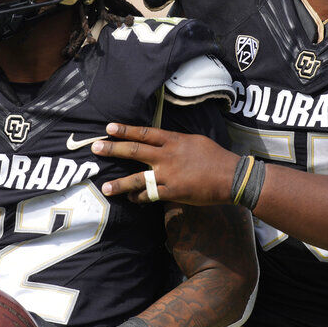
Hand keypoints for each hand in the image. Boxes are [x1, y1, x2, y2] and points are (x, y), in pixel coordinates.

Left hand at [92, 124, 238, 205]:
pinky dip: (139, 197)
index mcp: (173, 140)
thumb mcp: (194, 141)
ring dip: (119, 183)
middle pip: (135, 150)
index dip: (125, 130)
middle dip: (113, 149)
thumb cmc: (215, 157)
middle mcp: (167, 156)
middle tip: (96, 147)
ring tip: (105, 186)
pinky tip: (130, 198)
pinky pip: (150, 195)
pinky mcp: (172, 192)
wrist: (231, 177)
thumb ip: (175, 141)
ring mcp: (168, 175)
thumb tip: (162, 140)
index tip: (109, 128)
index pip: (144, 133)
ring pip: (137, 178)